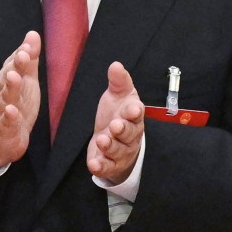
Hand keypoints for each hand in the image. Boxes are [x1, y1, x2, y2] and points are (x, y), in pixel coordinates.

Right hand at [0, 31, 41, 170]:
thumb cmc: (14, 105)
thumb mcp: (25, 81)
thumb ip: (28, 60)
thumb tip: (33, 34)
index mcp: (5, 81)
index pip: (11, 65)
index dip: (20, 56)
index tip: (28, 46)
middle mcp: (0, 94)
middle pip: (6, 79)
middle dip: (14, 67)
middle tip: (22, 56)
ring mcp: (0, 112)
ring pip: (4, 98)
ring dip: (10, 88)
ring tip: (15, 77)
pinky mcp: (3, 130)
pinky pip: (5, 123)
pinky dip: (8, 117)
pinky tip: (12, 111)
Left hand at [87, 61, 143, 184]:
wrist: (114, 139)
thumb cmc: (118, 114)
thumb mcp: (118, 95)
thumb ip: (118, 81)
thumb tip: (115, 64)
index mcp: (133, 116)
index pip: (137, 114)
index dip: (134, 112)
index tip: (132, 109)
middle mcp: (130, 135)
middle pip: (129, 134)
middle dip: (123, 130)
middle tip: (115, 125)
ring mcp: (121, 151)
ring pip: (118, 150)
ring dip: (110, 146)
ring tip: (102, 140)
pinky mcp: (110, 164)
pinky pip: (107, 166)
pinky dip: (101, 166)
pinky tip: (94, 164)